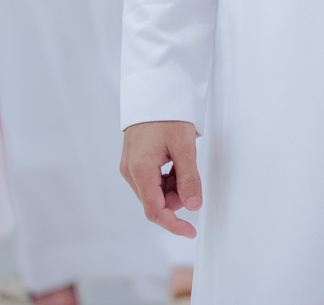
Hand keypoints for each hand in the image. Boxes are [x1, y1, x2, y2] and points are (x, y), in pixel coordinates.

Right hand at [119, 120, 200, 237]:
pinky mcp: (135, 162)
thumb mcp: (184, 146)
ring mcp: (130, 168)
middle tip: (193, 177)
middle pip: (155, 201)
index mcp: (139, 170)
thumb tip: (194, 205)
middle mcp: (130, 172)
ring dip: (173, 187)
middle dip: (177, 198)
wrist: (154, 93)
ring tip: (185, 163)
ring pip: (154, 192)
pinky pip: (152, 181)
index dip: (173, 224)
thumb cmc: (168, 116)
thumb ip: (189, 178)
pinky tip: (177, 163)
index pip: (154, 210)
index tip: (190, 231)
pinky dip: (168, 179)